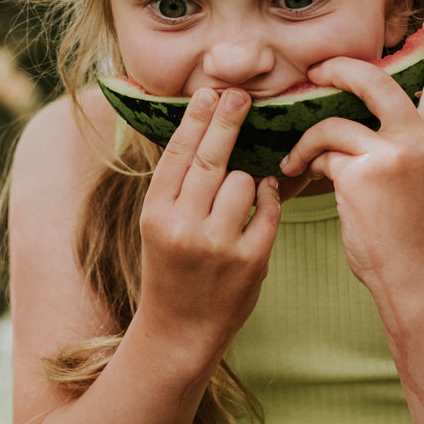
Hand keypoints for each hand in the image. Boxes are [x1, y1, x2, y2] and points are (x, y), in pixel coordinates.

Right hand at [137, 88, 280, 354]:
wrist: (180, 331)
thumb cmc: (171, 267)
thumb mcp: (158, 225)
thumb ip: (176, 185)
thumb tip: (200, 127)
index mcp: (155, 214)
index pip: (177, 155)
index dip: (194, 120)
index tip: (209, 93)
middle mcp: (183, 227)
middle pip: (210, 159)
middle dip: (226, 121)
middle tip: (240, 95)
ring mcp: (218, 245)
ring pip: (244, 181)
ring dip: (246, 180)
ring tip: (234, 200)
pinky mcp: (250, 261)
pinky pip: (268, 209)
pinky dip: (268, 199)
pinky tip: (262, 198)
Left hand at [279, 10, 423, 288]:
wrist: (415, 280)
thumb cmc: (408, 239)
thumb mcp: (417, 184)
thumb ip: (398, 149)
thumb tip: (350, 128)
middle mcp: (420, 140)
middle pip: (375, 81)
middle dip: (339, 68)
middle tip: (316, 69)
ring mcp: (394, 153)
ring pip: (333, 124)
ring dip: (306, 142)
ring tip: (294, 162)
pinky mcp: (364, 172)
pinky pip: (321, 153)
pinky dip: (304, 164)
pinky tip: (297, 180)